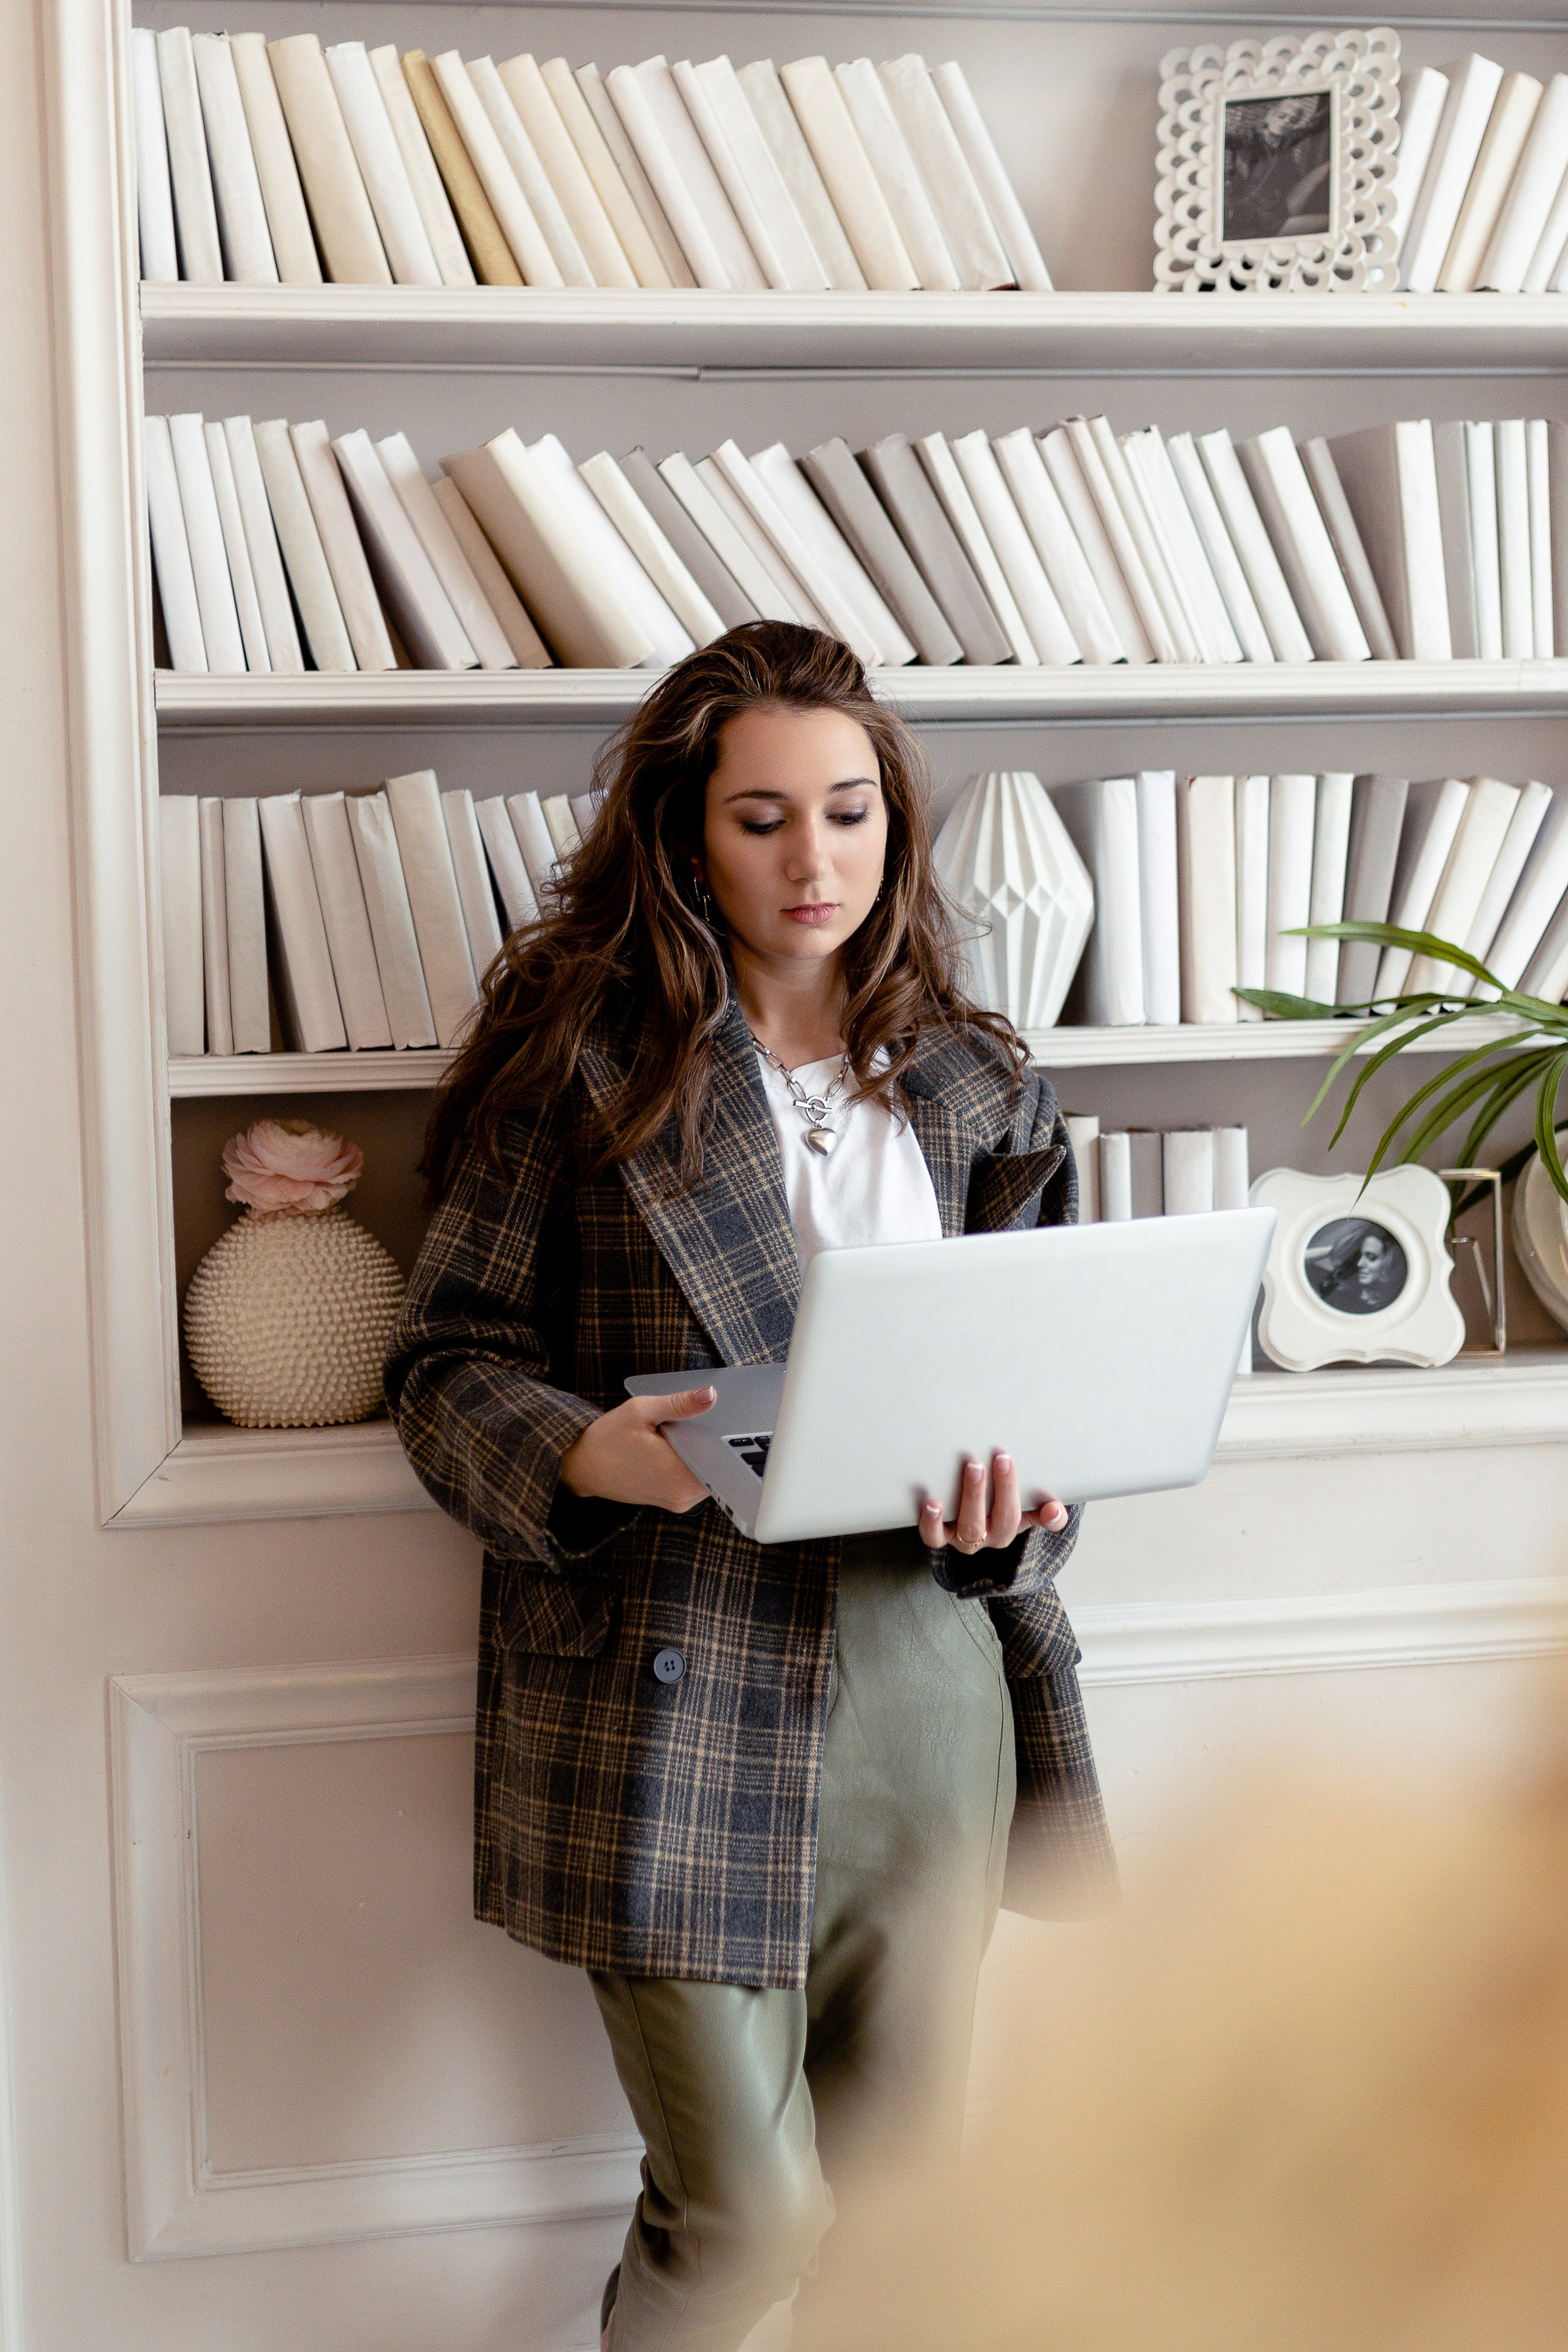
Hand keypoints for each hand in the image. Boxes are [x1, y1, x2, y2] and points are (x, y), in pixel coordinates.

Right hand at [559, 1387, 715, 1512]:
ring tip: (684, 1436)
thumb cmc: (607, 1438)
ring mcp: (679, 1502)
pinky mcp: (674, 1502)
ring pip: (711, 1475)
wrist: (582, 1467)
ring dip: (705, 1455)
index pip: (723, 1460)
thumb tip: (711, 1395)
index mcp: (676, 1472)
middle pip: (720, 1468)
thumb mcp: (641, 1411)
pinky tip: (680, 1449)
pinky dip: (696, 1465)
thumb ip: (679, 1403)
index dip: (728, 1439)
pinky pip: (698, 1482)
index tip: (727, 1423)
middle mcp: (682, 1494)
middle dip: (715, 1445)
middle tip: (701, 1422)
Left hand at [919, 1453, 1069, 1557]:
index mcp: (1013, 1527)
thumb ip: (1042, 1505)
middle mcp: (991, 1537)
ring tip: (973, 1468)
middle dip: (1004, 1488)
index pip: (1039, 1520)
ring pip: (970, 1527)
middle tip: (1002, 1458)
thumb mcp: (1021, 1505)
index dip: (1047, 1517)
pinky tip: (931, 1503)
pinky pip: (934, 1536)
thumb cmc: (994, 1503)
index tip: (1053, 1505)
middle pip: (1003, 1520)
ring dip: (973, 1497)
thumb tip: (1056, 1510)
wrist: (963, 1517)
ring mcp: (964, 1538)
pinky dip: (931, 1522)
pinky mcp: (940, 1535)